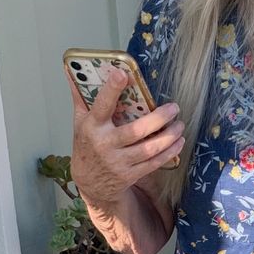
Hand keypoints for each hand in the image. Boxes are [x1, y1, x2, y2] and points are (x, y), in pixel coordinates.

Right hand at [67, 64, 184, 211]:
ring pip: (149, 148)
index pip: (102, 106)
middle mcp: (105, 144)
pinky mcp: (130, 175)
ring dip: (169, 136)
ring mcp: (118, 162)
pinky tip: (178, 142)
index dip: (111, 90)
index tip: (122, 73)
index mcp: (92, 127)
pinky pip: (154, 163)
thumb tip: (73, 70)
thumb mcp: (80, 122)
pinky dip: (169, 152)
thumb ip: (80, 97)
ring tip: (180, 124)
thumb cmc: (87, 146)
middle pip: (137, 130)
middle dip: (159, 118)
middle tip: (174, 108)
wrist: (90, 183)